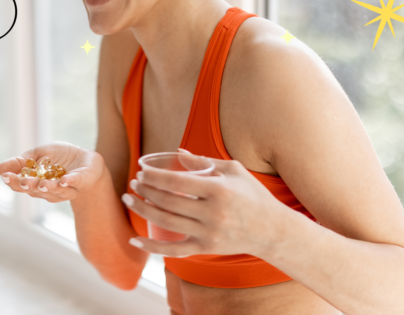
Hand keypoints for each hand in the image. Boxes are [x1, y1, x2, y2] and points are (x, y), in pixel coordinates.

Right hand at [0, 142, 105, 202]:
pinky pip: (75, 183)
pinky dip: (69, 182)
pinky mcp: (82, 182)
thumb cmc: (61, 157)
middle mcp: (50, 190)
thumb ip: (21, 161)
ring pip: (56, 191)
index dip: (14, 182)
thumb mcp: (38, 154)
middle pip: (37, 191)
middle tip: (22, 182)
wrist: (87, 159)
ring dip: (48, 187)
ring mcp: (67, 189)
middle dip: (29, 186)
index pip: (22, 185)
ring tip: (42, 184)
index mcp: (37, 184)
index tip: (5, 176)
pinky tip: (64, 181)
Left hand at [122, 149, 302, 257]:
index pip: (177, 181)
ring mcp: (208, 234)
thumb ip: (204, 162)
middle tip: (133, 184)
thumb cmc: (253, 195)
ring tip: (130, 200)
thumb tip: (177, 153)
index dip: (155, 177)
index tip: (141, 172)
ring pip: (166, 223)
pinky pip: (173, 250)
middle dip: (145, 191)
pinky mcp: (206, 249)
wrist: (272, 230)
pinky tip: (134, 240)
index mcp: (219, 190)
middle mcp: (212, 213)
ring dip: (144, 210)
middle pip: (168, 202)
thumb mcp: (234, 171)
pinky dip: (151, 248)